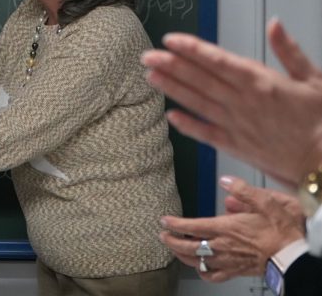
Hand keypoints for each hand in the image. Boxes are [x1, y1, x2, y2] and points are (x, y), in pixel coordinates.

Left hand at [141, 18, 321, 186]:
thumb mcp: (314, 78)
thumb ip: (289, 50)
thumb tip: (274, 22)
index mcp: (261, 82)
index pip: (219, 61)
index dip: (192, 49)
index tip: (170, 39)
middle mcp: (244, 102)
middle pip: (201, 80)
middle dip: (171, 65)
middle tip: (146, 55)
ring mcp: (237, 125)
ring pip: (198, 103)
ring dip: (172, 89)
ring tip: (150, 76)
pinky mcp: (236, 145)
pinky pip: (206, 134)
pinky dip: (187, 125)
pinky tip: (170, 115)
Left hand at [159, 175, 304, 282]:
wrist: (293, 255)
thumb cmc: (280, 230)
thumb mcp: (265, 202)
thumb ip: (242, 190)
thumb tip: (225, 180)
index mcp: (225, 228)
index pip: (191, 226)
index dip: (174, 224)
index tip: (164, 221)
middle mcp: (223, 246)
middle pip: (188, 246)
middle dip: (171, 241)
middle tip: (162, 236)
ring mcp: (228, 260)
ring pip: (197, 261)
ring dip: (182, 255)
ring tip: (174, 249)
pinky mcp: (236, 271)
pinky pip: (214, 276)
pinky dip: (203, 273)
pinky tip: (199, 269)